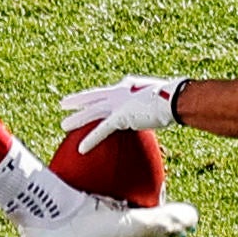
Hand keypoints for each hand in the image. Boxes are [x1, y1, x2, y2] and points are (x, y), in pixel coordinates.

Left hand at [60, 76, 182, 140]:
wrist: (174, 98)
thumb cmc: (171, 99)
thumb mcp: (156, 101)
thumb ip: (147, 108)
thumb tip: (152, 115)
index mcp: (127, 87)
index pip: (105, 92)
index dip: (94, 95)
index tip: (85, 98)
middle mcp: (119, 92)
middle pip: (93, 98)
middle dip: (78, 101)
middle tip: (64, 103)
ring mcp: (118, 103)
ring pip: (92, 113)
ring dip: (77, 120)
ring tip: (63, 125)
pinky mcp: (120, 116)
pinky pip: (101, 131)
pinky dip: (90, 140)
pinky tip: (80, 149)